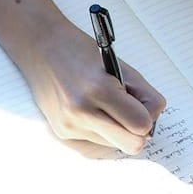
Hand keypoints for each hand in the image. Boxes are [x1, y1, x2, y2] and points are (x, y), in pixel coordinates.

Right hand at [12, 28, 167, 154]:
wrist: (40, 48)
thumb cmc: (81, 52)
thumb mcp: (120, 67)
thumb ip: (144, 95)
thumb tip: (151, 124)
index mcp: (99, 90)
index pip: (141, 125)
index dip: (148, 117)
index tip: (142, 106)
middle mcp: (81, 112)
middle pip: (132, 145)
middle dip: (136, 131)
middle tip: (130, 112)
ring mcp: (69, 125)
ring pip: (114, 145)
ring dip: (116, 129)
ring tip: (103, 105)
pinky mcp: (61, 132)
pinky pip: (96, 142)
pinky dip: (99, 129)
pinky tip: (89, 110)